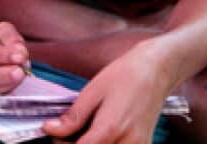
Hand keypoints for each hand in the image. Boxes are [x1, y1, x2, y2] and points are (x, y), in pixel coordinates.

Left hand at [42, 43, 171, 143]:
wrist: (155, 71)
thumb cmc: (125, 75)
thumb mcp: (93, 91)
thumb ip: (73, 116)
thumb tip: (51, 129)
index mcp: (111, 127)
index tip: (55, 134)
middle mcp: (128, 142)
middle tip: (66, 132)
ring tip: (84, 131)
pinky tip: (98, 133)